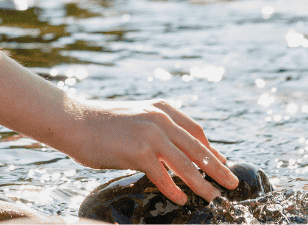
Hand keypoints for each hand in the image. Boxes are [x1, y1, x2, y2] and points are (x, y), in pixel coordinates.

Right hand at [69, 99, 238, 204]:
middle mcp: (160, 119)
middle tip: (233, 182)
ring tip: (214, 198)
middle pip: (197, 148)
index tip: (222, 163)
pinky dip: (173, 189)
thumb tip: (175, 156)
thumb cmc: (102, 124)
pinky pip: (162, 175)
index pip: (196, 131)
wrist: (74, 121)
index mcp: (162, 109)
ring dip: (202, 183)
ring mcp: (149, 134)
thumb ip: (157, 132)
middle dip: (218, 167)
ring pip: (185, 164)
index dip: (211, 150)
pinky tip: (180, 199)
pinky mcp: (137, 151)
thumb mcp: (136, 119)